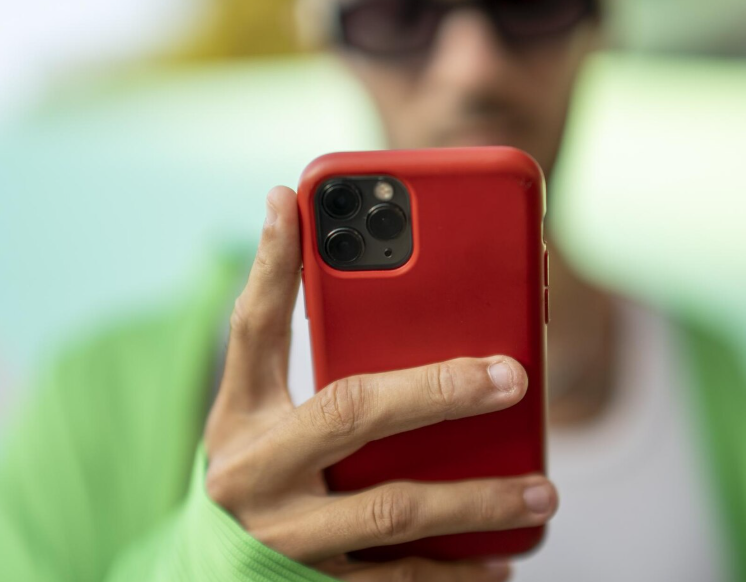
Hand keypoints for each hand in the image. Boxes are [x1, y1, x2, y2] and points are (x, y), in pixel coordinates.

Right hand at [203, 187, 557, 580]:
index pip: (252, 326)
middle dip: (438, 389)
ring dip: (476, 497)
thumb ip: (291, 346)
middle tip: (513, 376)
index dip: (271, 262)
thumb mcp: (257, 412)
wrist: (202, 576)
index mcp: (241, 415)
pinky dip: (455, 574)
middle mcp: (254, 472)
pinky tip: (503, 563)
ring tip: (543, 492)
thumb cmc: (254, 471)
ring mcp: (286, 537)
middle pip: (351, 411)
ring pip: (392, 508)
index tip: (293, 200)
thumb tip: (304, 239)